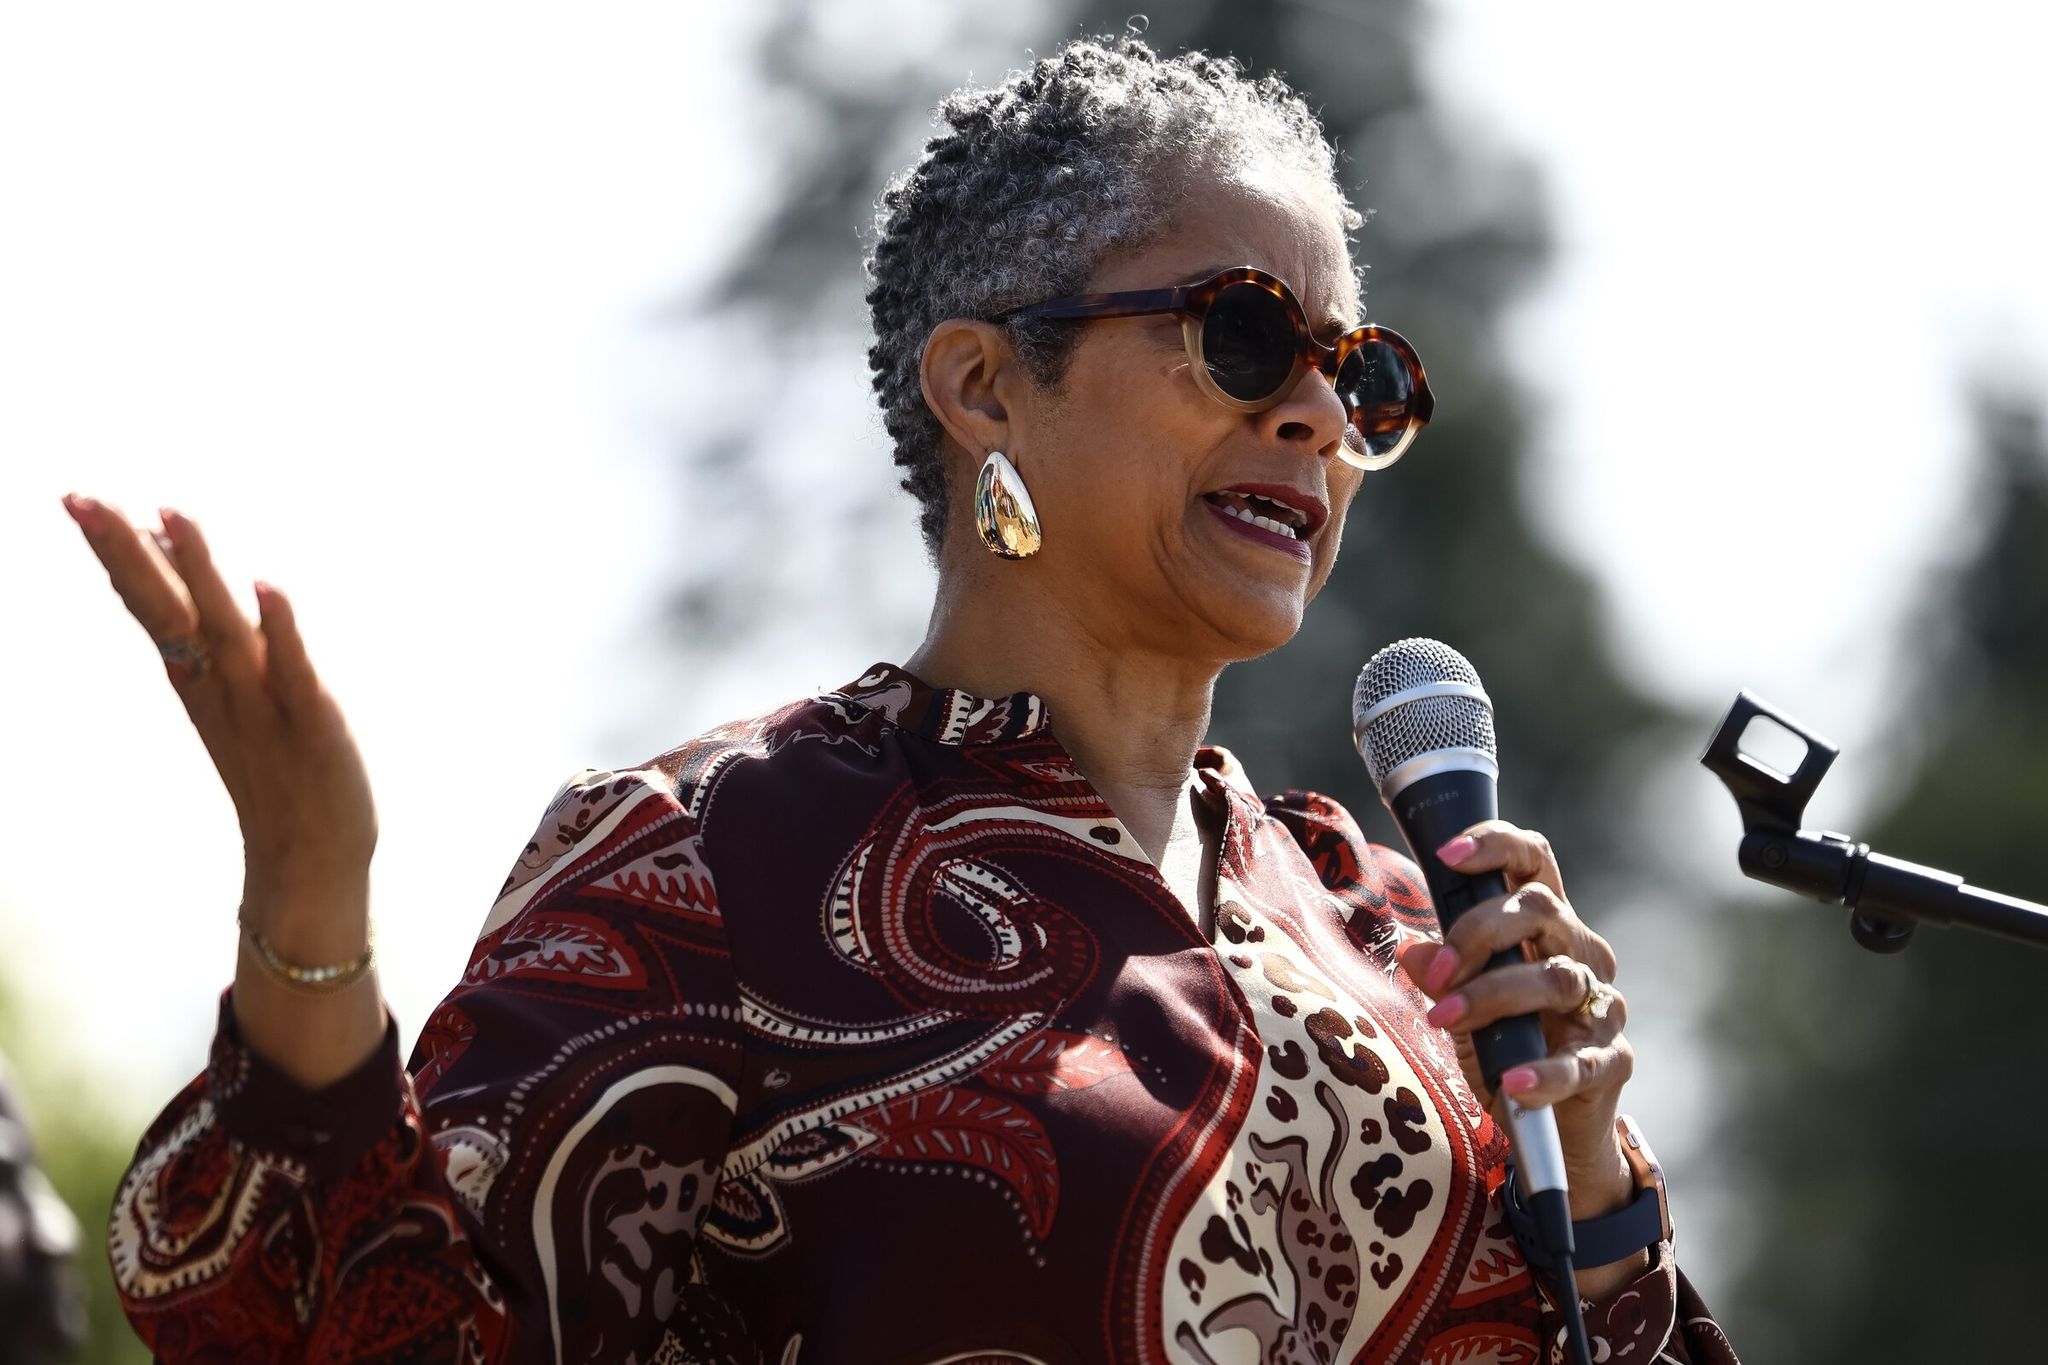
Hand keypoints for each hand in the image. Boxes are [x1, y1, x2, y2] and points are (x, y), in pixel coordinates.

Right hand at [62, 495, 376, 952]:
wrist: (309, 863)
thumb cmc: (277, 776)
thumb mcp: (232, 702)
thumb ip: (207, 647)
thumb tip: (182, 583)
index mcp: (201, 678)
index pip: (153, 605)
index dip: (120, 554)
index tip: (79, 499)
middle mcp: (222, 685)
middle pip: (167, 610)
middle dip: (127, 553)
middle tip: (79, 498)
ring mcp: (264, 705)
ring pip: (222, 629)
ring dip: (199, 573)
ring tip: (171, 514)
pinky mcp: (313, 725)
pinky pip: (294, 672)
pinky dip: (281, 630)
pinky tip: (267, 586)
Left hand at [1392, 821, 1634, 1224]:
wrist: (1551, 1130)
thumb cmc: (1505, 1049)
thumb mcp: (1462, 1010)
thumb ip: (1443, 977)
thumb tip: (1412, 951)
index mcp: (1546, 926)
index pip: (1533, 862)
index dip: (1496, 845)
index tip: (1447, 855)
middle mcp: (1581, 954)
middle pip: (1541, 909)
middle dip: (1480, 931)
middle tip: (1438, 972)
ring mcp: (1603, 1006)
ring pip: (1557, 978)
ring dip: (1494, 996)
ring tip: (1445, 1020)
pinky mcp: (1613, 1061)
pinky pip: (1580, 1061)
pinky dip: (1543, 1071)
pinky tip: (1511, 1081)